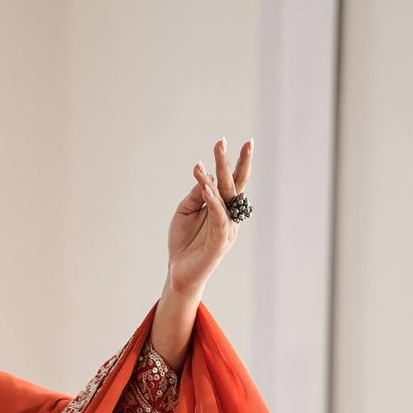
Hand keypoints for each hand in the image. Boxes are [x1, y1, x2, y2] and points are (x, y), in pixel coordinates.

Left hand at [165, 136, 252, 297]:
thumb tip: (206, 177)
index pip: (230, 181)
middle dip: (232, 162)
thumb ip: (196, 195)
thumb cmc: (183, 242)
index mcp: (223, 207)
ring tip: (213, 157)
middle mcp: (229, 215)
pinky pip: (219, 218)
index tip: (224, 140)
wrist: (178, 272)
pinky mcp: (221, 242)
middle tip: (228, 141)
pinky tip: (207, 189)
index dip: (230, 161)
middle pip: (234, 184)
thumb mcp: (185, 211)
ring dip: (219, 176)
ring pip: (226, 197)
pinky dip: (213, 202)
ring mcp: (227, 228)